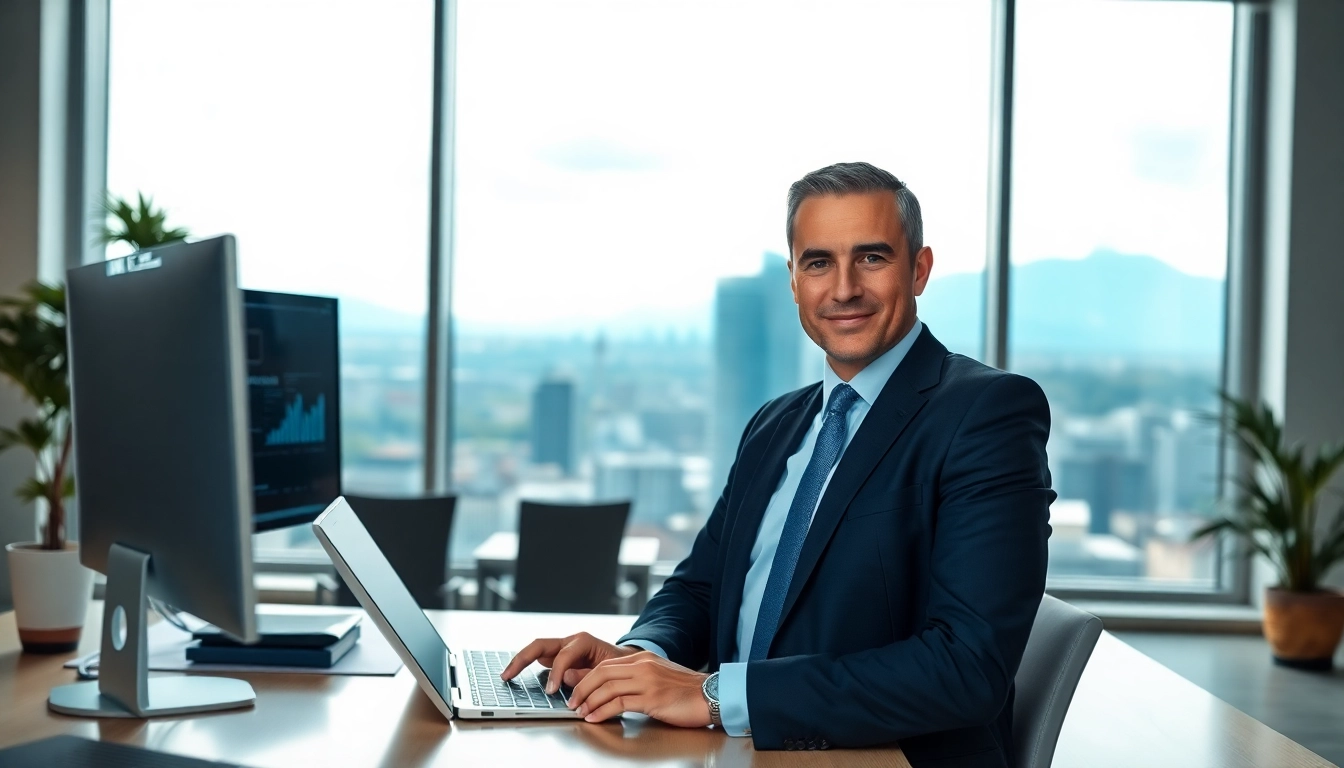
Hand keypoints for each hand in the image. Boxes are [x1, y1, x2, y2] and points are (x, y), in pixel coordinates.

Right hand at [500, 632, 638, 693]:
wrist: (621, 662)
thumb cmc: (616, 666)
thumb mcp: (607, 671)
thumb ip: (586, 674)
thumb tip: (565, 677)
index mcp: (583, 641)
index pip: (563, 656)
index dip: (556, 673)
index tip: (550, 690)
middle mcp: (568, 641)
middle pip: (539, 645)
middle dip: (522, 659)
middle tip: (507, 675)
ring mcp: (560, 648)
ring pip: (535, 650)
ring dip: (519, 661)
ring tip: (506, 675)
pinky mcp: (556, 656)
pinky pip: (538, 659)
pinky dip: (525, 666)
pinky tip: (515, 676)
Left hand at [566, 651, 710, 727]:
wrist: (711, 695)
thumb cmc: (687, 691)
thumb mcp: (659, 677)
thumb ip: (637, 678)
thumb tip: (613, 689)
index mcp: (644, 658)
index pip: (606, 664)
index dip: (587, 678)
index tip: (577, 690)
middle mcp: (643, 665)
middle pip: (601, 673)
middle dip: (582, 688)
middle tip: (572, 701)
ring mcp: (647, 680)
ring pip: (607, 687)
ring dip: (589, 700)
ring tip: (580, 711)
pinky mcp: (652, 697)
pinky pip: (619, 703)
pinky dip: (602, 711)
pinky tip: (595, 718)